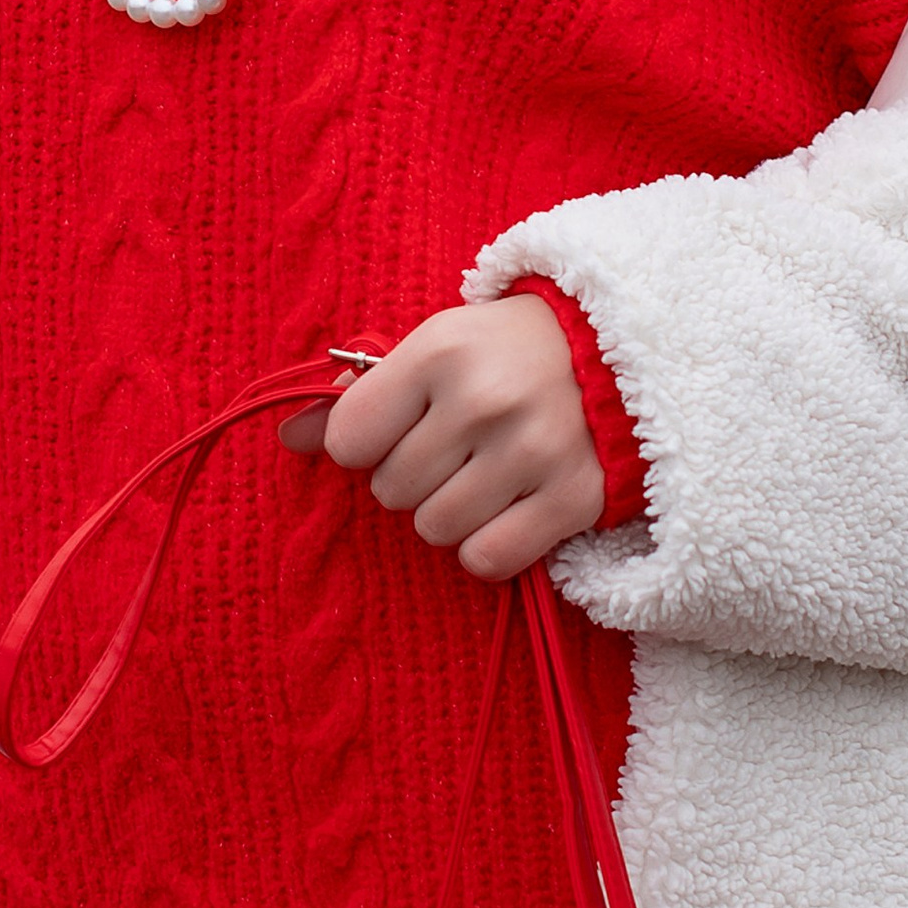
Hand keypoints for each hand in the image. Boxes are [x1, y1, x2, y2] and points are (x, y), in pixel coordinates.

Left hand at [282, 296, 605, 579]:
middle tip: (455, 446)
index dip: (367, 443)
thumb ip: (360, 397)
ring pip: (435, 530)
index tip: (401, 427)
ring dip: (450, 513)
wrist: (620, 351)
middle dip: (413, 476)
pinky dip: (489, 546)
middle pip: (391, 491)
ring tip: (484, 474)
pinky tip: (509, 508)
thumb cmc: (507, 352)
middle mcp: (483, 401)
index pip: (351, 440)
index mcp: (441, 352)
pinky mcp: (572, 499)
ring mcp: (531, 452)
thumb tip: (287, 439)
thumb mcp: (434, 349)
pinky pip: (487, 559)